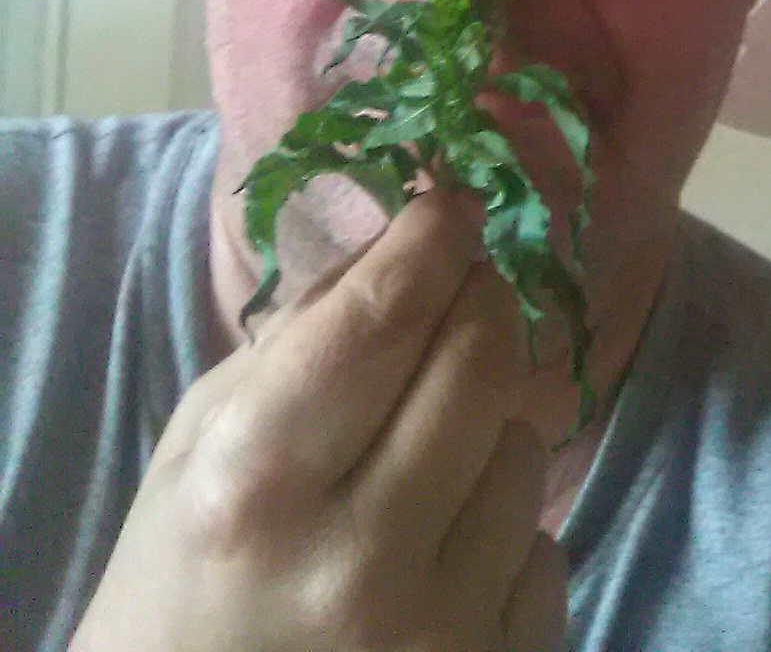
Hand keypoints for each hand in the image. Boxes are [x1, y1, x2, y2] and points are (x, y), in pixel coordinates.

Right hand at [71, 193, 566, 651]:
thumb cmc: (181, 580)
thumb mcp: (200, 446)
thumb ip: (298, 339)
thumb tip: (404, 240)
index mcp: (256, 479)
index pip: (384, 315)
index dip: (434, 237)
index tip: (455, 203)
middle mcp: (353, 557)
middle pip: (480, 362)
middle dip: (480, 300)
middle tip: (464, 291)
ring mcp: (433, 628)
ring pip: (525, 446)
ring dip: (490, 425)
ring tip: (427, 459)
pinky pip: (547, 547)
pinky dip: (507, 530)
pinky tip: (446, 550)